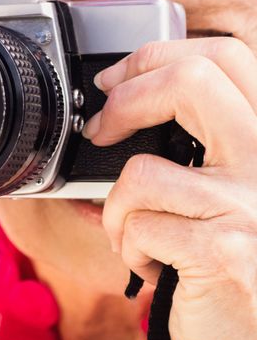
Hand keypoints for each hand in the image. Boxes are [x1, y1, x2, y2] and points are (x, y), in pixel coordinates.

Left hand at [85, 36, 256, 339]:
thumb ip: (199, 154)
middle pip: (192, 80)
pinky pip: (137, 225)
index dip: (156, 57)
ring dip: (118, 210)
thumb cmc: (237, 283)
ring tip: (140, 241)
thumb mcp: (227, 201)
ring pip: (142, 170)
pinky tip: (157, 272)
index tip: (115, 82)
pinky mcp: (228, 249)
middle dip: (124, 100)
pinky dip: (129, 250)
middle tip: (102, 130)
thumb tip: (118, 108)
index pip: (228, 57)